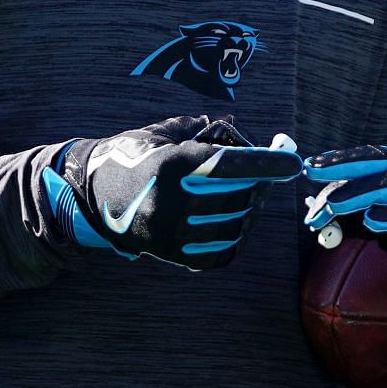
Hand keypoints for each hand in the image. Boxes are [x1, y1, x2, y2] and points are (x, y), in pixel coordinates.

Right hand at [43, 116, 300, 268]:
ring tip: (247, 195)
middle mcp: (168, 201)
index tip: (293, 162)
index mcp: (169, 164)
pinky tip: (234, 219)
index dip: (266, 162)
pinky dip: (236, 235)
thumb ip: (210, 135)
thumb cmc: (136, 154)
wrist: (93, 193)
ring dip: (250, 209)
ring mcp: (168, 233)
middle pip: (237, 194)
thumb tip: (259, 147)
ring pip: (235, 225)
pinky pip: (222, 251)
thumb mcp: (166, 133)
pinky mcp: (171, 254)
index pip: (228, 164)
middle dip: (260, 182)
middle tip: (266, 172)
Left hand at [301, 145, 386, 292]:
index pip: (371, 155)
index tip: (311, 166)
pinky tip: (372, 220)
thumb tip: (322, 212)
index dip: (340, 159)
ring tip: (333, 206)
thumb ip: (364, 211)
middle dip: (344, 173)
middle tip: (313, 184)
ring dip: (362, 195)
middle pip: (380, 164)